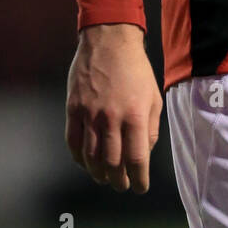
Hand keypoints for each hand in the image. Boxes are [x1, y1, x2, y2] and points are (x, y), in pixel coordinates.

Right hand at [65, 23, 162, 192]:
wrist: (109, 40)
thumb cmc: (136, 69)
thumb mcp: (153, 96)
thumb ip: (150, 127)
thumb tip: (143, 153)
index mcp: (135, 115)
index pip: (136, 159)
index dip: (139, 179)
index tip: (140, 187)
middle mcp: (111, 118)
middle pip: (112, 163)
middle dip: (118, 181)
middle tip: (122, 186)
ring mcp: (89, 114)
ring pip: (91, 157)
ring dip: (99, 173)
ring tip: (105, 178)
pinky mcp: (73, 108)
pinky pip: (73, 142)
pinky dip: (79, 158)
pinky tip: (86, 163)